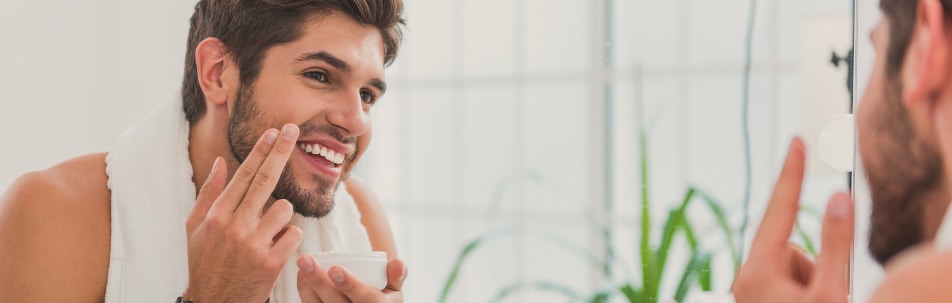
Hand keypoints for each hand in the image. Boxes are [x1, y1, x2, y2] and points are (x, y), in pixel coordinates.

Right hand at [183, 125, 304, 301]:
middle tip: (292, 131)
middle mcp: (235, 226)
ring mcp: (254, 244)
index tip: (274, 132)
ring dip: (282, 217)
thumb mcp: (196, 228)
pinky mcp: (272, 262)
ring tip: (268, 233)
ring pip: (285, 209)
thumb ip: (210, 194)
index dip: (261, 151)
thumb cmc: (205, 263)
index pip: (243, 175)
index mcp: (217, 215)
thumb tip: (223, 162)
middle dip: (280, 152)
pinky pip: (294, 234)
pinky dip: (289, 239)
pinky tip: (276, 248)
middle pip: (265, 180)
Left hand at [296, 254, 407, 302]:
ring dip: (308, 286)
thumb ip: (397, 275)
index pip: (365, 298)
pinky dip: (305, 292)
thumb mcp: (395, 290)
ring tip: (301, 265)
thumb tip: (396, 262)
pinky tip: (301, 275)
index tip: (335, 269)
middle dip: (319, 282)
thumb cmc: (382, 299)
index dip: (350, 285)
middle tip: (306, 260)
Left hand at [732, 138, 852, 302]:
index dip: (792, 173)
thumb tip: (838, 197)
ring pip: (797, 261)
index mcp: (758, 269)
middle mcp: (747, 275)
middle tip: (824, 293)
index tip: (796, 141)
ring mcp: (750, 288)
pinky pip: (791, 276)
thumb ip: (836, 244)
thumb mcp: (830, 292)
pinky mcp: (758, 297)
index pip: (780, 209)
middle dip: (817, 264)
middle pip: (792, 242)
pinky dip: (809, 287)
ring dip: (816, 280)